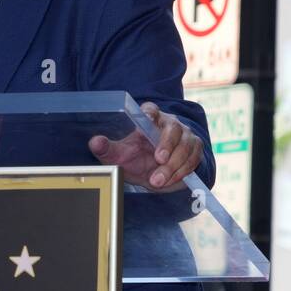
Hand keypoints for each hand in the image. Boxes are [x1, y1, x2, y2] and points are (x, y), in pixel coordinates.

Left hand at [87, 102, 201, 190]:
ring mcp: (185, 136)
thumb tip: (95, 142)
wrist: (154, 177)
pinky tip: (167, 181)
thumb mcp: (117, 156)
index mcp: (148, 119)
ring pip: (185, 147)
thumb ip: (106, 149)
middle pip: (173, 128)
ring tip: (156, 180)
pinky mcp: (195, 149)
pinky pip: (193, 160)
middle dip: (167, 145)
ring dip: (173, 166)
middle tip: (159, 160)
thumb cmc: (133, 160)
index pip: (151, 109)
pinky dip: (181, 172)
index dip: (150, 112)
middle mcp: (169, 124)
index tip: (148, 116)